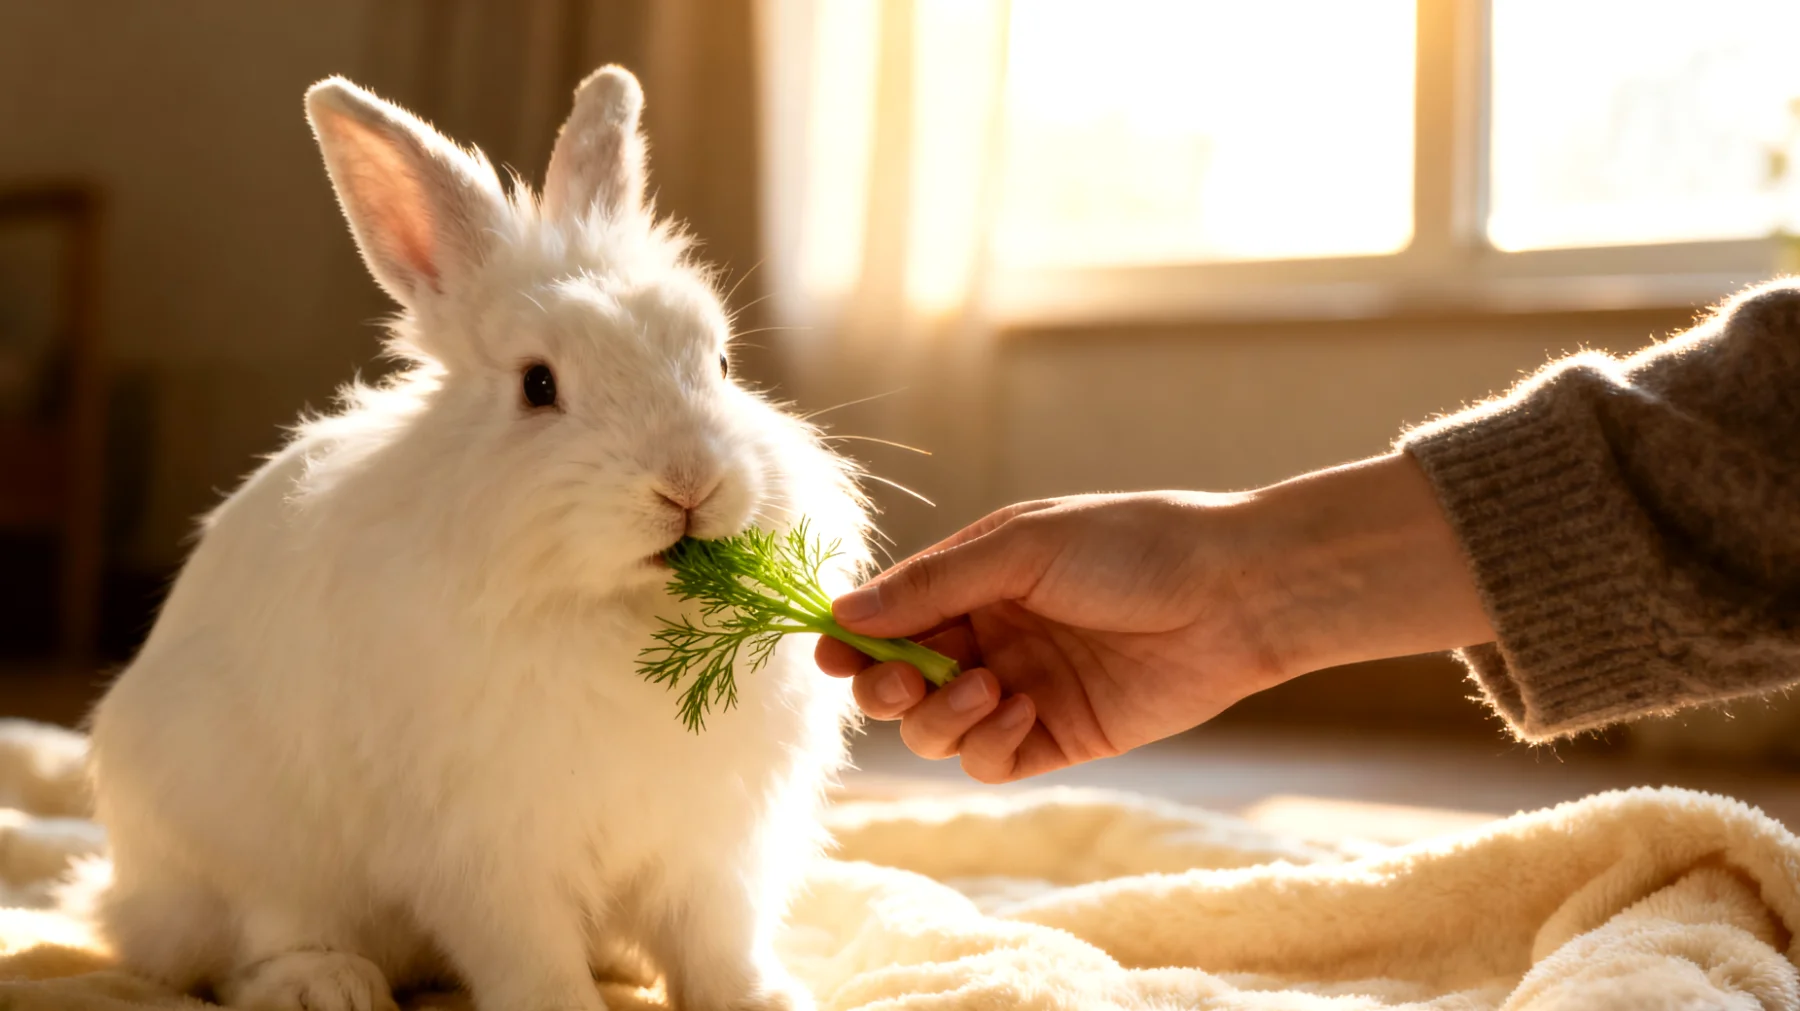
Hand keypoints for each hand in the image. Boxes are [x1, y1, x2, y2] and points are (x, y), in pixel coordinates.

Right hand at [816, 453, 1494, 781]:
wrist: (1233, 594)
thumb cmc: (1132, 547)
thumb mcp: (1020, 548)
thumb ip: (931, 585)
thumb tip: (840, 614)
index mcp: (974, 581)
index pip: (888, 618)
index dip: (852, 640)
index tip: (831, 653)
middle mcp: (988, 637)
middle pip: (898, 682)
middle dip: (885, 688)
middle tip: (905, 681)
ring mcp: (1018, 691)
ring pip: (934, 730)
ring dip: (940, 717)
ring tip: (989, 689)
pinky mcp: (1056, 738)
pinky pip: (987, 761)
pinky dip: (985, 744)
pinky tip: (1019, 711)